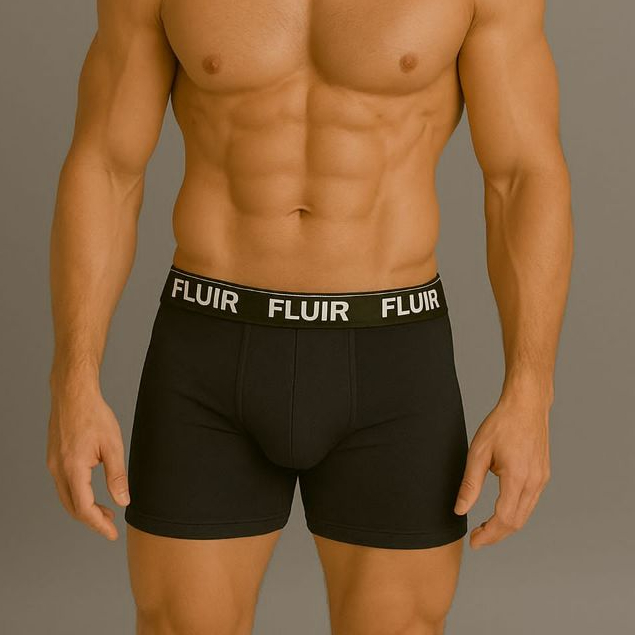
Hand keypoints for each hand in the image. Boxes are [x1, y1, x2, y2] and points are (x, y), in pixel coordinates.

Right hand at [46, 382, 128, 539]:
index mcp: (73, 469)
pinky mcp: (54, 458)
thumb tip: (123, 501)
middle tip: (111, 525)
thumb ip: (117, 476)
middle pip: (72, 507)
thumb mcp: (112, 446)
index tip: (112, 534)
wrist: (73, 394)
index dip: (99, 525)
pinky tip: (91, 492)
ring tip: (105, 511)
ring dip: (84, 508)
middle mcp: (58, 470)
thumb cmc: (94, 415)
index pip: (84, 508)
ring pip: (66, 497)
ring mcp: (53, 464)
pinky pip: (63, 485)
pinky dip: (77, 495)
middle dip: (92, 520)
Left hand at [453, 393, 550, 548]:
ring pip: (525, 514)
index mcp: (518, 478)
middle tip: (477, 538)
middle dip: (496, 535)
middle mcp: (534, 482)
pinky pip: (530, 503)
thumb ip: (470, 484)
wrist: (526, 405)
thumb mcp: (478, 452)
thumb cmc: (501, 424)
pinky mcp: (543, 475)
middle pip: (516, 522)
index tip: (474, 541)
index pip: (504, 519)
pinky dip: (516, 513)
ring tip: (485, 527)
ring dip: (506, 526)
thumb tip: (460, 509)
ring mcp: (542, 479)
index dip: (488, 535)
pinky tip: (501, 510)